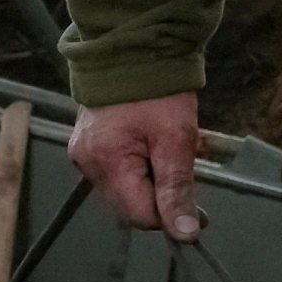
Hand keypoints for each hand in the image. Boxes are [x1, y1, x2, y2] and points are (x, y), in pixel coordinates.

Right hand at [67, 92, 207, 240]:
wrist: (131, 47)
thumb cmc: (157, 90)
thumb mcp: (176, 139)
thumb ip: (177, 189)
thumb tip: (185, 235)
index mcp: (106, 162)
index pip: (140, 216)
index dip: (171, 215)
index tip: (199, 207)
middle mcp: (86, 164)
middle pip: (130, 206)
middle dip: (159, 195)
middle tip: (182, 165)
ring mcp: (82, 154)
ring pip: (123, 192)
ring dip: (149, 182)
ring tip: (163, 150)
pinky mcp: (85, 146)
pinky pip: (115, 173)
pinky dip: (136, 169)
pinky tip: (148, 146)